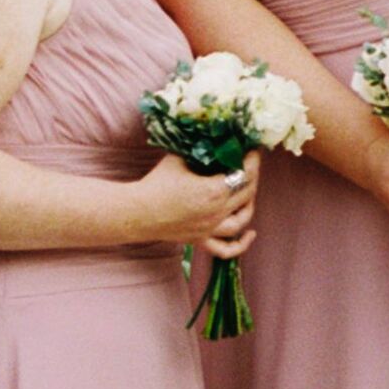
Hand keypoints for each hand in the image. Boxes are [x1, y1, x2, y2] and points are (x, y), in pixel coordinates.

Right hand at [136, 153, 257, 248]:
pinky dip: (241, 244)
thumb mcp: (178, 159)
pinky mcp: (200, 240)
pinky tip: (249, 234)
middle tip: (250, 165)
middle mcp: (216, 212)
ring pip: (242, 220)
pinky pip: (225, 249)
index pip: (244, 175)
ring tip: (249, 193)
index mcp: (213, 190)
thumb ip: (196, 150)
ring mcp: (209, 229)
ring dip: (250, 205)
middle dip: (253, 177)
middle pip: (247, 194)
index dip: (252, 161)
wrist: (136, 212)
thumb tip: (209, 139)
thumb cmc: (155, 184)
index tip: (252, 151)